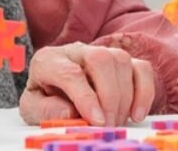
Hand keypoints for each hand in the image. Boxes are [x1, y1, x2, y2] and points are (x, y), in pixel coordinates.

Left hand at [19, 42, 155, 126]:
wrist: (52, 94)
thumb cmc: (44, 102)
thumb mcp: (33, 110)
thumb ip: (46, 111)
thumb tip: (70, 112)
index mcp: (48, 61)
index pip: (70, 73)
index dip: (86, 98)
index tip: (97, 122)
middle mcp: (75, 51)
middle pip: (101, 59)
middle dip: (109, 96)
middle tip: (108, 126)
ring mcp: (101, 53)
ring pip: (121, 60)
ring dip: (125, 97)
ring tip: (115, 123)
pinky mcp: (122, 62)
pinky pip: (141, 68)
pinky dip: (144, 92)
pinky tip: (136, 115)